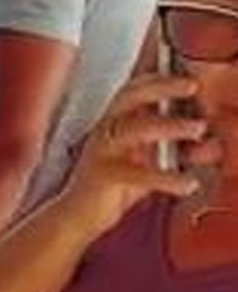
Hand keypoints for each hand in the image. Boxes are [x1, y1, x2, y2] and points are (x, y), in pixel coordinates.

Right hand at [61, 72, 211, 232]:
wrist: (80, 215)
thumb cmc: (115, 186)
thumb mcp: (151, 164)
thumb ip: (179, 153)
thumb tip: (212, 145)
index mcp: (115, 124)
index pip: (133, 90)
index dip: (157, 79)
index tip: (187, 76)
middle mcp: (106, 131)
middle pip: (129, 97)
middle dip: (161, 87)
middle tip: (191, 86)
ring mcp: (102, 151)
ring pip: (133, 129)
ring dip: (169, 126)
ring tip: (198, 129)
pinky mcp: (103, 174)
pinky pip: (137, 172)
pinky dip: (166, 177)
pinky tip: (188, 183)